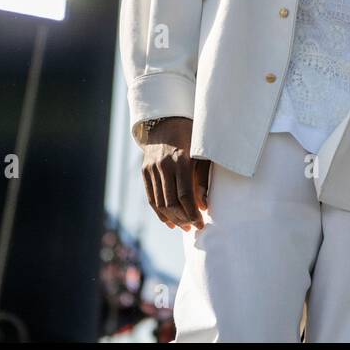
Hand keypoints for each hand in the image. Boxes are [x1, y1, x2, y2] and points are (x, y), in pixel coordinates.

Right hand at [138, 117, 210, 231]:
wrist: (165, 122)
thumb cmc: (191, 138)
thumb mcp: (202, 154)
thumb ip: (202, 179)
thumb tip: (203, 205)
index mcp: (181, 161)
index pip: (185, 196)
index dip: (193, 213)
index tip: (201, 224)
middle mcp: (164, 166)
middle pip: (171, 203)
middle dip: (183, 219)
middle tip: (193, 228)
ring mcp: (152, 169)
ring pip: (160, 203)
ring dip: (172, 218)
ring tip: (184, 226)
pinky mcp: (145, 171)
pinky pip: (151, 198)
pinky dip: (159, 212)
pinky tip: (169, 221)